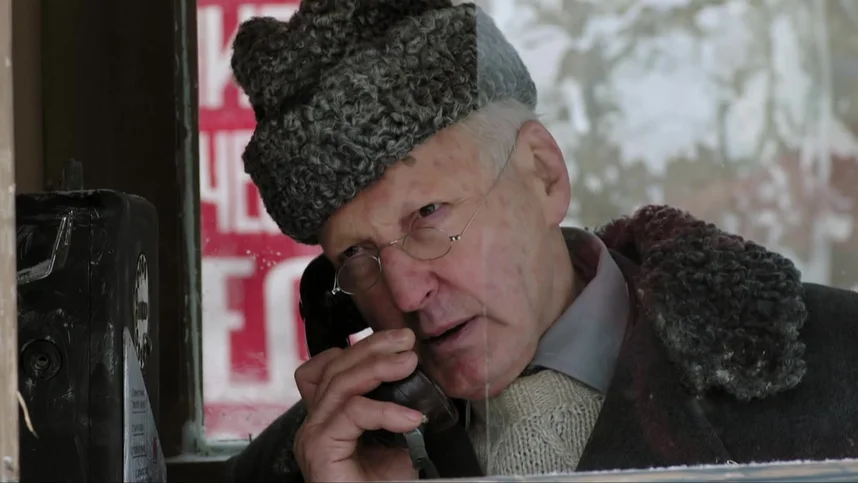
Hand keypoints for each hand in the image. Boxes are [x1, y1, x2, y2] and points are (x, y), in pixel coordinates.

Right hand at [293, 328, 424, 481]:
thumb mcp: (395, 438)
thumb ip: (394, 407)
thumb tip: (417, 376)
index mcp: (329, 417)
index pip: (330, 367)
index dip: (360, 348)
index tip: (398, 342)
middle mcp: (315, 424)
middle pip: (334, 367)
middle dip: (372, 348)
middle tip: (405, 341)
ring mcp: (313, 436)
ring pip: (340, 383)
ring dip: (378, 367)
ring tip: (409, 363)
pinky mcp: (320, 450)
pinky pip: (350, 413)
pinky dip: (384, 410)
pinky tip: (410, 418)